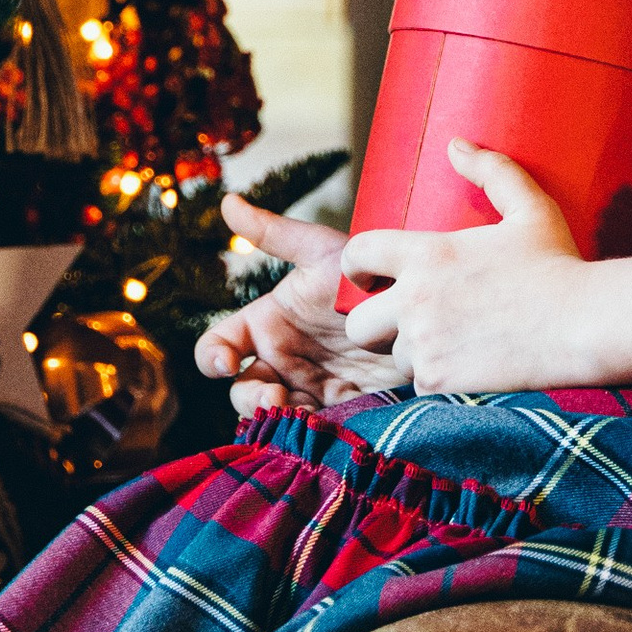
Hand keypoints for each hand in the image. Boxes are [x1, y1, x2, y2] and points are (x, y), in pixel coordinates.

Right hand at [195, 194, 389, 415]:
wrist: (420, 307)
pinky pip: (312, 428)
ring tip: (297, 413)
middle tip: (273, 396)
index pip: (220, 345)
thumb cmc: (366, 272)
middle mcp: (280, 359)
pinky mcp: (338, 408)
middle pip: (242, 389)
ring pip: (273, 414)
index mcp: (266, 324)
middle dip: (249, 397)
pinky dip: (309, 431)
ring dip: (276, 418)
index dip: (212, 356)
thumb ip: (275, 233)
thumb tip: (227, 201)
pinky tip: (322, 424)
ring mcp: (308, 386)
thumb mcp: (321, 252)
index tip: (224, 363)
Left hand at [339, 142, 612, 397]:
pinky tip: (467, 369)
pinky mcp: (438, 380)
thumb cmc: (559, 264)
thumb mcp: (529, 208)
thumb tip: (456, 144)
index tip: (370, 276)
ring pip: (391, 355)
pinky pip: (417, 385)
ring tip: (449, 346)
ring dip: (412, 353)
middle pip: (358, 321)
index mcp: (426, 254)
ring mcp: (423, 343)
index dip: (357, 265)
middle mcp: (414, 299)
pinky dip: (436, 381)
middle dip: (376, 323)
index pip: (357, 253)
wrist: (584, 325)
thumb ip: (491, 171)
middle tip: (406, 323)